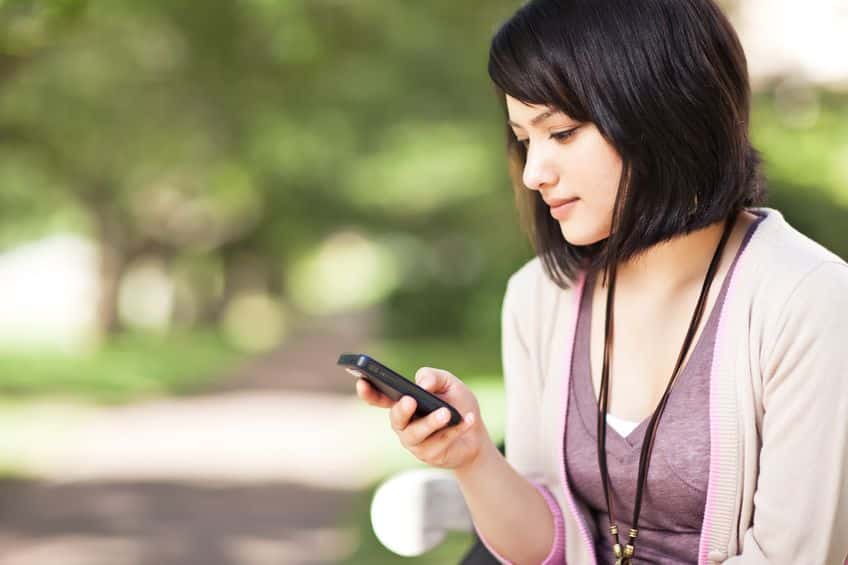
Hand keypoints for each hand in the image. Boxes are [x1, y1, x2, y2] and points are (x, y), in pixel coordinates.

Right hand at [355, 367, 488, 469]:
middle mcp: (404, 425)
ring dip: (431, 423)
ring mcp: (415, 442)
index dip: (368, 392)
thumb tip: (422, 384)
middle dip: (402, 410)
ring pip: (416, 434)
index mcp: (403, 403)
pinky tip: (468, 419)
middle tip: (410, 400)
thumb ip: (434, 377)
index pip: (380, 398)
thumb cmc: (457, 405)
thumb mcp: (449, 383)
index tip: (362, 381)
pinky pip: (440, 442)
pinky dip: (455, 430)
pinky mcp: (430, 455)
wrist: (477, 435)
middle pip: (396, 419)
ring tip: (445, 413)